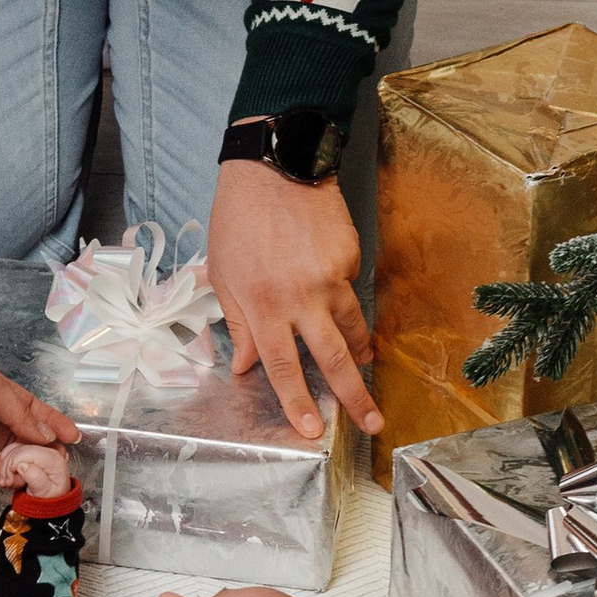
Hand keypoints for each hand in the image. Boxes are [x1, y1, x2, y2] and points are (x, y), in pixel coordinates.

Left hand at [207, 157, 381, 439]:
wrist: (274, 166)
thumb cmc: (238, 220)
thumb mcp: (224, 274)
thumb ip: (236, 324)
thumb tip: (243, 366)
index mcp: (263, 306)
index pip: (282, 367)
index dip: (297, 403)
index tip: (312, 430)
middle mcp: (300, 298)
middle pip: (333, 359)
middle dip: (354, 397)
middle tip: (372, 423)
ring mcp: (330, 277)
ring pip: (353, 327)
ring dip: (360, 351)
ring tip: (366, 366)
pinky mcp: (350, 258)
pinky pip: (349, 288)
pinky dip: (341, 294)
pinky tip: (329, 279)